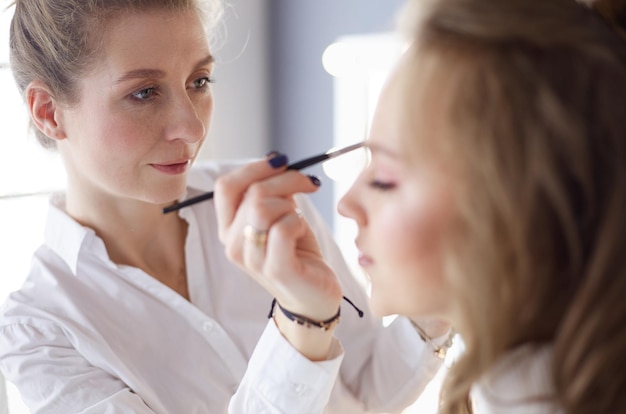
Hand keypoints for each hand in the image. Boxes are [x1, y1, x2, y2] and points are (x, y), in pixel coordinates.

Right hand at [214, 155, 342, 329]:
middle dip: (285, 180)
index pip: (226, 186)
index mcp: (229, 228)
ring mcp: (252, 259)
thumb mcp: (281, 215)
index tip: (281, 162)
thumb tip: (276, 161)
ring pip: (263, 207)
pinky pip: (283, 228)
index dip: (254, 167)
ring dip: (290, 204)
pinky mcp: (276, 270)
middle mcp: (233, 244)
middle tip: (307, 184)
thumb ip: (272, 192)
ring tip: (300, 217)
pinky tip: (302, 232)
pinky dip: (299, 221)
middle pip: (251, 193)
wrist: (314, 297)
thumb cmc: (297, 253)